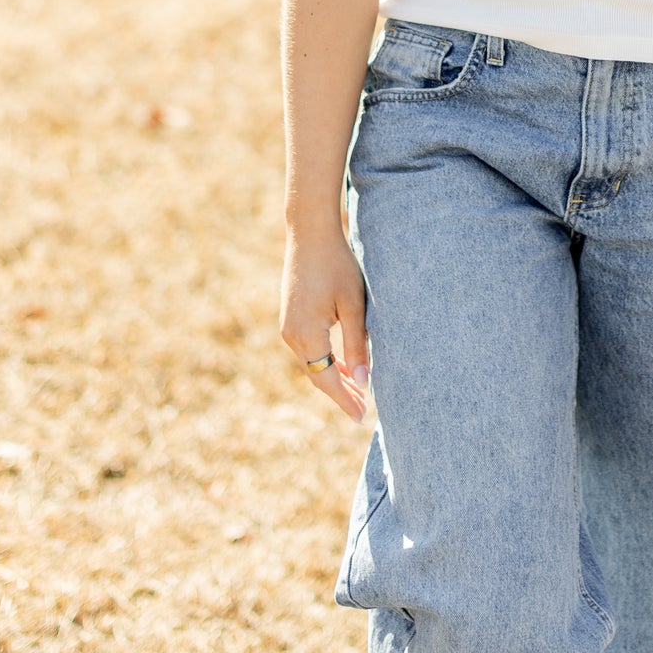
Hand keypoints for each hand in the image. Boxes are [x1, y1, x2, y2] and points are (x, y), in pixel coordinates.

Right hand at [281, 224, 370, 421]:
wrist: (310, 234)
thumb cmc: (337, 265)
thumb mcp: (353, 306)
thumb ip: (357, 345)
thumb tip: (363, 381)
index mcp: (306, 336)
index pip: (326, 380)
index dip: (344, 400)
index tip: (361, 418)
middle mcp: (291, 336)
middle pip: (317, 375)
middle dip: (341, 393)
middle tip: (364, 410)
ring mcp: (288, 326)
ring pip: (313, 363)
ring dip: (334, 377)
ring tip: (359, 391)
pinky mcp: (291, 317)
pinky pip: (309, 349)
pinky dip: (326, 361)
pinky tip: (342, 365)